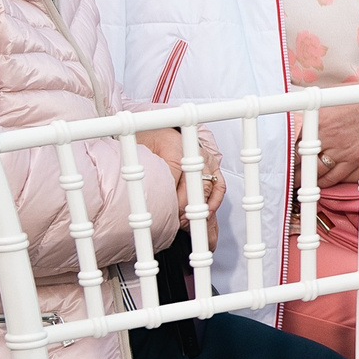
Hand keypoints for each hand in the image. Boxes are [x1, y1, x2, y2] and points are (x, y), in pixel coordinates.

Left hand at [139, 127, 221, 250]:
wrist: (156, 125)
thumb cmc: (146, 138)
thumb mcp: (139, 152)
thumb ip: (144, 171)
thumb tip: (153, 197)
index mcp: (176, 145)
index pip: (178, 178)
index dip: (173, 200)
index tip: (166, 216)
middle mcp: (196, 153)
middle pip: (198, 187)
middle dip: (189, 211)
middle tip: (179, 227)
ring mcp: (207, 160)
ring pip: (211, 190)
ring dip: (204, 213)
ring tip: (198, 233)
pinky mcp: (213, 167)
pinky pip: (220, 187)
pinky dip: (215, 205)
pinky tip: (209, 219)